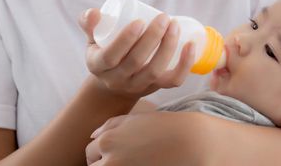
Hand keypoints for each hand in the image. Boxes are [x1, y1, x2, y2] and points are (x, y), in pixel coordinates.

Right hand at [79, 8, 194, 98]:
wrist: (113, 84)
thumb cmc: (104, 53)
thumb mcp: (92, 40)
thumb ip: (90, 23)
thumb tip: (94, 12)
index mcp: (98, 66)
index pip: (111, 55)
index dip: (126, 39)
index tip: (140, 20)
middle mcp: (117, 80)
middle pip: (137, 61)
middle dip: (153, 37)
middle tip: (163, 17)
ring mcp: (138, 86)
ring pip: (155, 71)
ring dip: (168, 47)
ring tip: (175, 26)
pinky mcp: (156, 88)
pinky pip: (173, 81)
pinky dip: (185, 64)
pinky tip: (191, 46)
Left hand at [85, 112, 211, 165]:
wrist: (190, 141)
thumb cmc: (164, 126)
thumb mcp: (136, 118)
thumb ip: (111, 124)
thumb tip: (93, 136)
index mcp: (108, 140)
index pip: (89, 152)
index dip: (101, 152)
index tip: (118, 151)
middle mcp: (110, 160)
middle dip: (105, 163)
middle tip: (127, 158)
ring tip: (134, 161)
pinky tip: (141, 164)